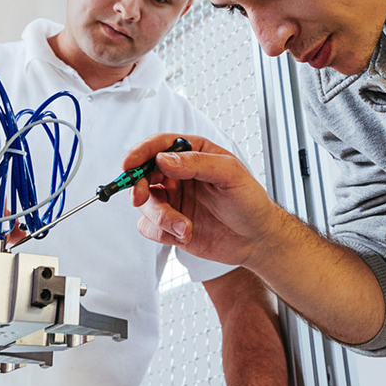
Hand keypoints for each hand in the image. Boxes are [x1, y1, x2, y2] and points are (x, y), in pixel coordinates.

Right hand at [123, 133, 286, 267]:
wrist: (257, 239)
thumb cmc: (250, 201)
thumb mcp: (230, 174)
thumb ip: (196, 164)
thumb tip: (164, 159)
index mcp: (193, 154)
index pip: (159, 145)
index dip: (140, 153)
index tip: (128, 164)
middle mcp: (178, 175)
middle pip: (143, 174)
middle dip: (138, 187)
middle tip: (141, 198)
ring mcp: (172, 199)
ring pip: (144, 204)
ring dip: (160, 218)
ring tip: (185, 228)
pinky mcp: (169, 223)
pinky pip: (149, 227)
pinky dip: (162, 233)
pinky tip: (184, 236)